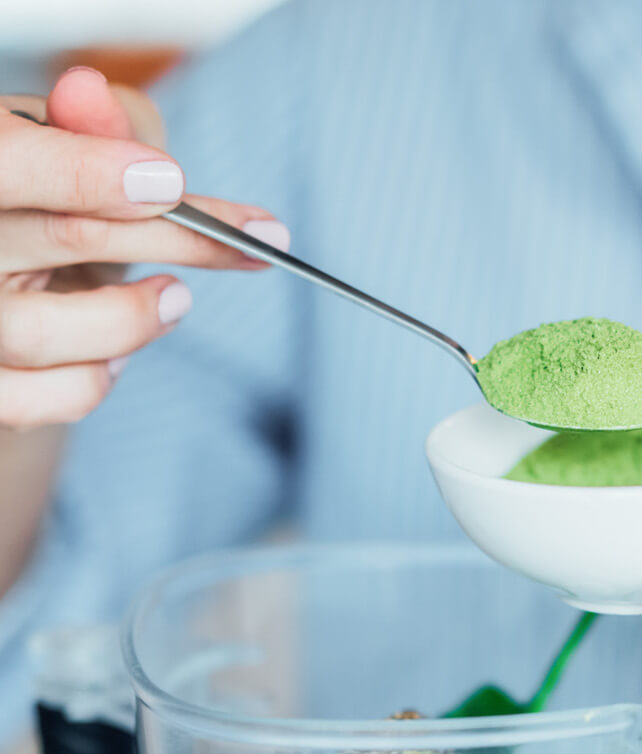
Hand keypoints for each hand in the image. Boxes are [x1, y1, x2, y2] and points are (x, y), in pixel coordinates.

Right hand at [0, 67, 288, 427]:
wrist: (19, 289)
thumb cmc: (55, 205)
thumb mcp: (81, 147)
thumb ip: (101, 124)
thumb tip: (90, 94)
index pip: (7, 161)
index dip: (87, 172)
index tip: (172, 183)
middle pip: (64, 236)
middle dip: (174, 238)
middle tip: (248, 244)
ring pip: (39, 333)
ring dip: (132, 320)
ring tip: (176, 300)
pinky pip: (36, 401)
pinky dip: (91, 382)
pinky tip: (116, 357)